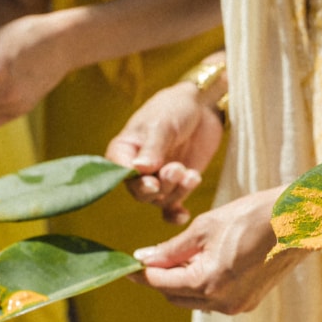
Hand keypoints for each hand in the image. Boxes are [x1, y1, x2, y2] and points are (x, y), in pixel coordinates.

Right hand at [106, 76, 224, 223]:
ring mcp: (157, 178)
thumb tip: (140, 170)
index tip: (152, 181)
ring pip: (160, 199)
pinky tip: (184, 215)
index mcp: (124, 150)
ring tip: (191, 175)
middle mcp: (136, 168)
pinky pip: (172, 207)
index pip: (120, 174)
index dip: (135, 182)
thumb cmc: (174, 108)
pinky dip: (176, 214)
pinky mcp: (177, 184)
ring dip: (177, 191)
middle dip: (160, 187)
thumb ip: (153, 147)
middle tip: (176, 170)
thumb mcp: (162, 124)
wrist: (201, 106)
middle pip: (141, 192)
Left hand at [128, 189, 302, 313]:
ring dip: (184, 281)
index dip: (142, 273)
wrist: (300, 221)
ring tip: (189, 253)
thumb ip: (172, 248)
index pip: (161, 284)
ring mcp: (238, 305)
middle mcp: (222, 302)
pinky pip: (216, 299)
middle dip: (163, 278)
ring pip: (195, 300)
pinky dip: (205, 284)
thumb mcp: (206, 226)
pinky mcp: (250, 301)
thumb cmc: (254, 216)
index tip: (129, 265)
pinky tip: (210, 261)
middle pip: (175, 296)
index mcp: (207, 282)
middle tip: (158, 254)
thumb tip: (144, 258)